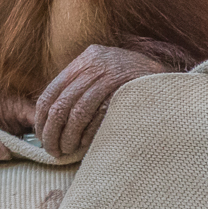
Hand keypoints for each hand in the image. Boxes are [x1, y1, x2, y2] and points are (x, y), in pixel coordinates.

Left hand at [35, 45, 167, 157]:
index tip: (41, 136)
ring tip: (66, 150)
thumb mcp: (103, 74)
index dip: (41, 117)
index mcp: (87, 58)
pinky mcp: (122, 89)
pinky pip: (96, 116)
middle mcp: (95, 62)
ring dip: (68, 137)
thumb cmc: (131, 81)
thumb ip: (80, 87)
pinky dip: (86, 133)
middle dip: (52, 131)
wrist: (166, 78)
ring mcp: (110, 74)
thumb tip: (49, 118)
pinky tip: (84, 143)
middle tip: (52, 150)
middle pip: (61, 102)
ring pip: (76, 111)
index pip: (52, 89)